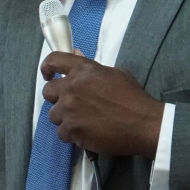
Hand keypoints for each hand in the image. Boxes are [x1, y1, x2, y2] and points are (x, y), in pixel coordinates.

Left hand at [40, 51, 163, 157]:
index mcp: (83, 70)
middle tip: (71, 104)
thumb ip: (91, 67)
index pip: (54, 60)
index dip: (47, 67)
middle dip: (57, 97)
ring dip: (65, 117)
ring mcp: (69, 110)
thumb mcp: (115, 74)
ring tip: (82, 121)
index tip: (48, 74)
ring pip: (53, 115)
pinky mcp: (72, 130)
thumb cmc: (133, 97)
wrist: (142, 124)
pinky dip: (72, 134)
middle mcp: (71, 88)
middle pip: (48, 91)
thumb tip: (76, 55)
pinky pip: (62, 132)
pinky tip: (86, 133)